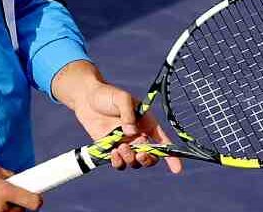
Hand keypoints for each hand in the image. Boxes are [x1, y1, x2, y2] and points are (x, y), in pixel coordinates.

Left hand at [52, 62, 182, 174]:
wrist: (85, 97)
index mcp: (147, 123)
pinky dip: (118, 162)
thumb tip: (131, 133)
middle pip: (150, 157)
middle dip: (147, 159)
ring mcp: (125, 144)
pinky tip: (113, 152)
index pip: (163, 142)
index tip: (177, 169)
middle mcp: (138, 136)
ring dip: (131, 159)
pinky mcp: (111, 149)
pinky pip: (119, 163)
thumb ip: (128, 114)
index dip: (172, 156)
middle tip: (138, 153)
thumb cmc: (107, 94)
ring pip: (135, 163)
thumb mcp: (122, 98)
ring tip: (120, 147)